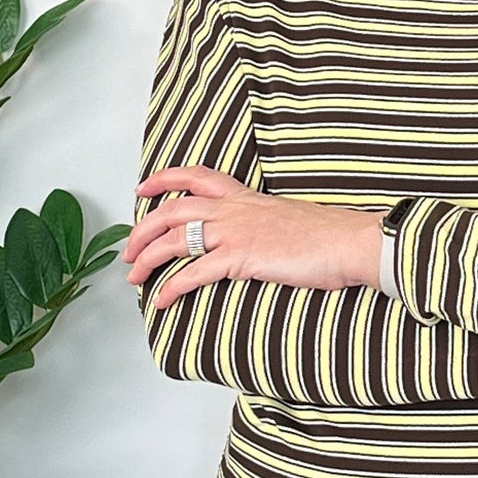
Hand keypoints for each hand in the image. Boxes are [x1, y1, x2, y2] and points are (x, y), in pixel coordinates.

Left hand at [124, 166, 380, 307]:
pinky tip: (160, 300)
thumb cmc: (329, 235)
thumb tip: (259, 237)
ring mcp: (235, 232)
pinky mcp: (241, 258)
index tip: (144, 187)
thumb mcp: (290, 218)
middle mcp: (234, 210)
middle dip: (142, 230)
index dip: (163, 179)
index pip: (195, 177)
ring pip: (174, 240)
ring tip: (134, 277)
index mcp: (245, 197)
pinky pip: (194, 273)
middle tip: (129, 250)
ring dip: (147, 259)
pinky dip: (171, 288)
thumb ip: (265, 223)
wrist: (349, 242)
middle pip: (171, 211)